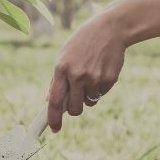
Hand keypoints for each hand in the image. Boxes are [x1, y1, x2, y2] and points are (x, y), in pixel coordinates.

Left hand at [47, 11, 125, 132]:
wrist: (110, 28)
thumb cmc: (83, 42)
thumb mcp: (65, 55)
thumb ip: (57, 79)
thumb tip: (49, 100)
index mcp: (62, 69)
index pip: (55, 101)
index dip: (53, 118)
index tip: (54, 130)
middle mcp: (77, 75)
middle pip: (74, 109)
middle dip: (74, 110)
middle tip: (76, 100)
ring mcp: (94, 78)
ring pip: (90, 102)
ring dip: (89, 96)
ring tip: (91, 75)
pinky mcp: (109, 79)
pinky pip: (102, 93)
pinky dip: (100, 88)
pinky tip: (101, 70)